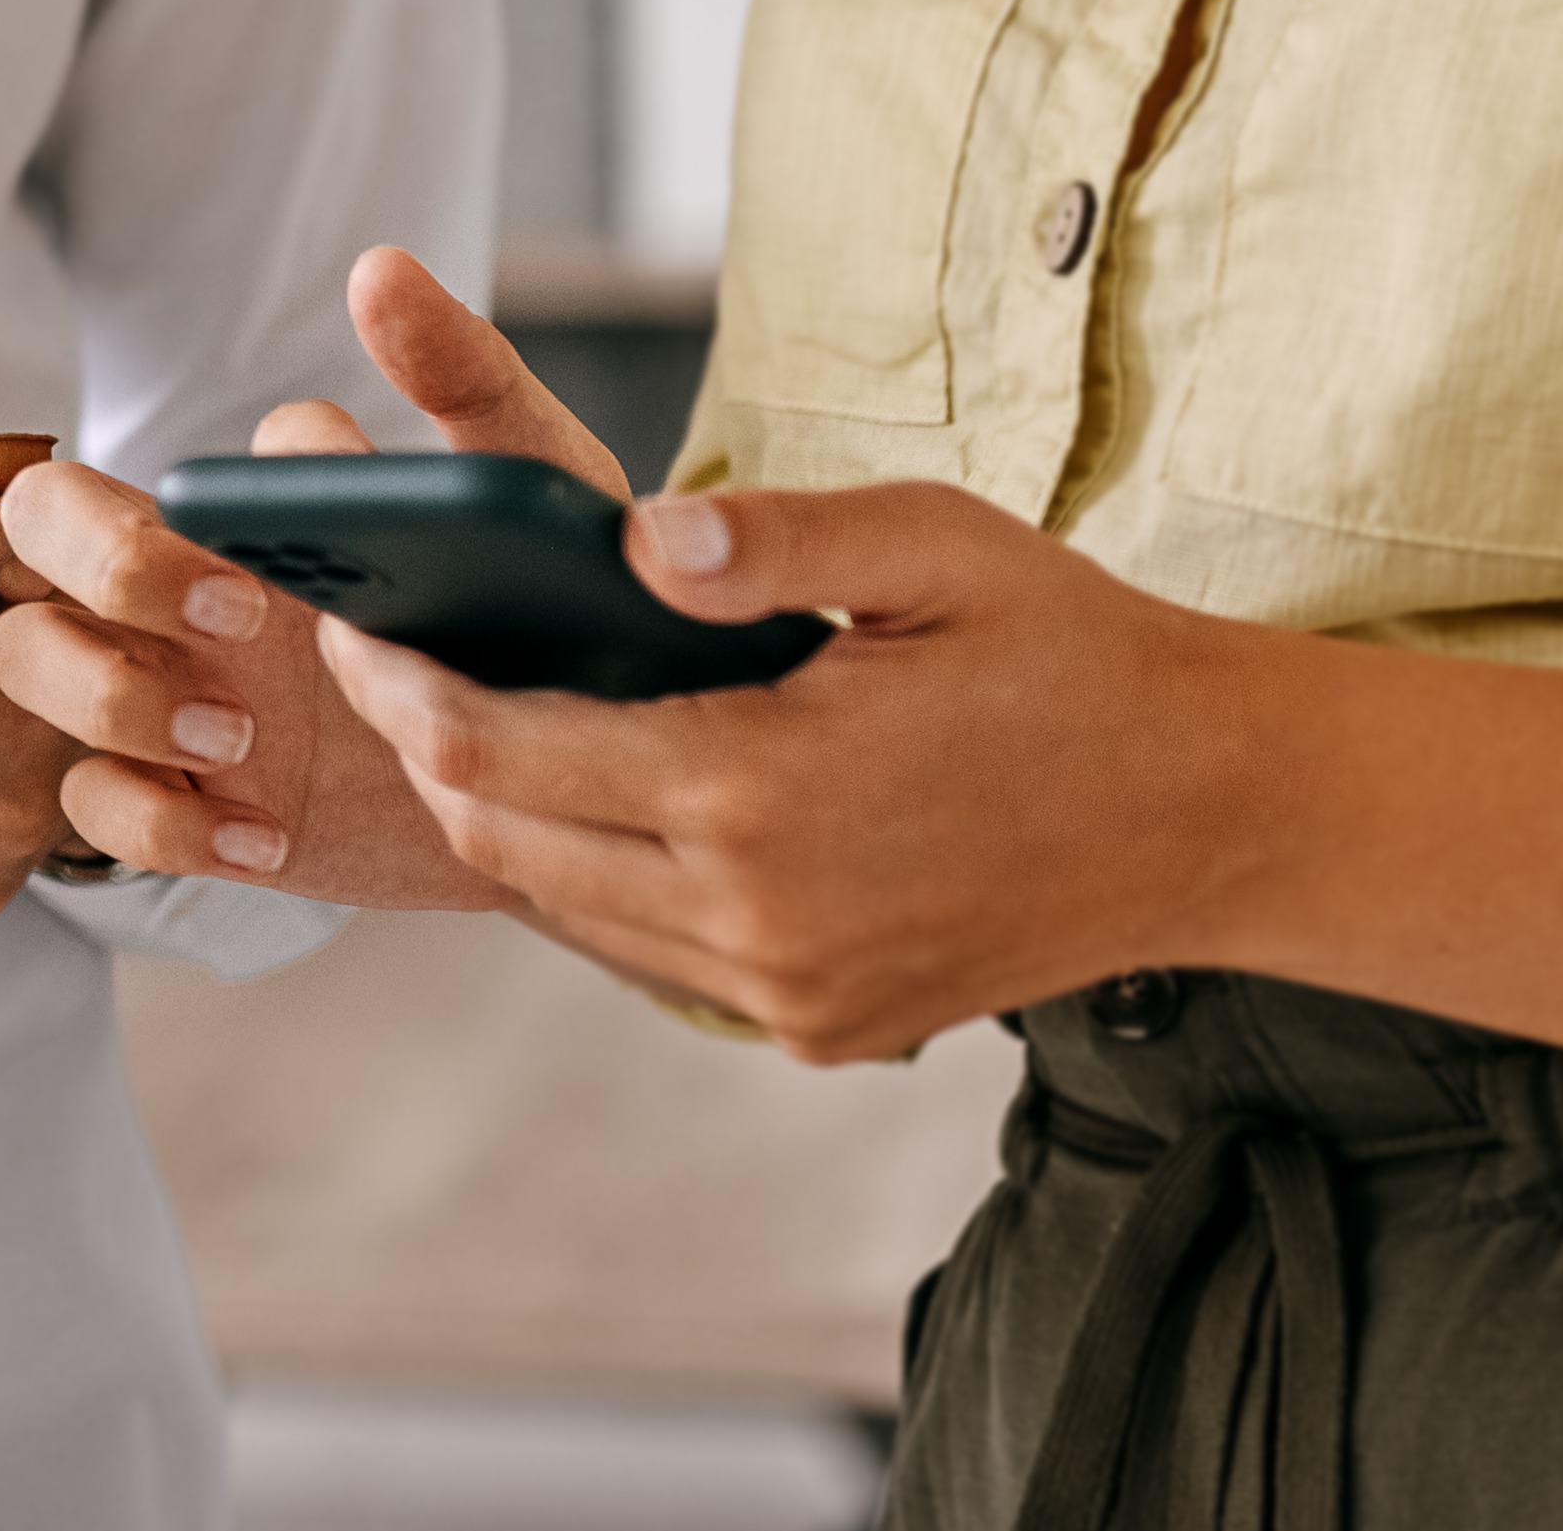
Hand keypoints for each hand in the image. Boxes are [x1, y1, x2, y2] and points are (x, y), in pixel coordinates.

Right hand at [0, 247, 625, 907]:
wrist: (589, 779)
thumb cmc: (542, 609)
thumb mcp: (526, 483)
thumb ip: (459, 373)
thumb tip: (380, 270)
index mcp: (237, 512)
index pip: (119, 476)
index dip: (170, 520)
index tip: (267, 574)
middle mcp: (176, 592)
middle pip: (29, 533)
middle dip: (99, 572)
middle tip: (232, 623)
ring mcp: (168, 695)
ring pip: (27, 660)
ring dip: (110, 702)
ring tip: (242, 740)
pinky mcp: (190, 801)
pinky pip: (91, 807)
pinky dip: (157, 822)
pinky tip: (261, 834)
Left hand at [313, 476, 1269, 1062]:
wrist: (1211, 813)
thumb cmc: (1071, 653)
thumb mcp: (936, 546)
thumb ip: (773, 532)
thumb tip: (630, 541)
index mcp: (763, 792)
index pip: (505, 749)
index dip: (405, 687)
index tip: (350, 624)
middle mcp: (757, 919)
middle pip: (507, 839)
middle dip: (427, 749)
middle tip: (386, 661)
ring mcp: (787, 993)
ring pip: (567, 910)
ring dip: (504, 817)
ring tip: (469, 717)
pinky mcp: (821, 1030)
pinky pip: (649, 957)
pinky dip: (596, 879)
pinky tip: (594, 795)